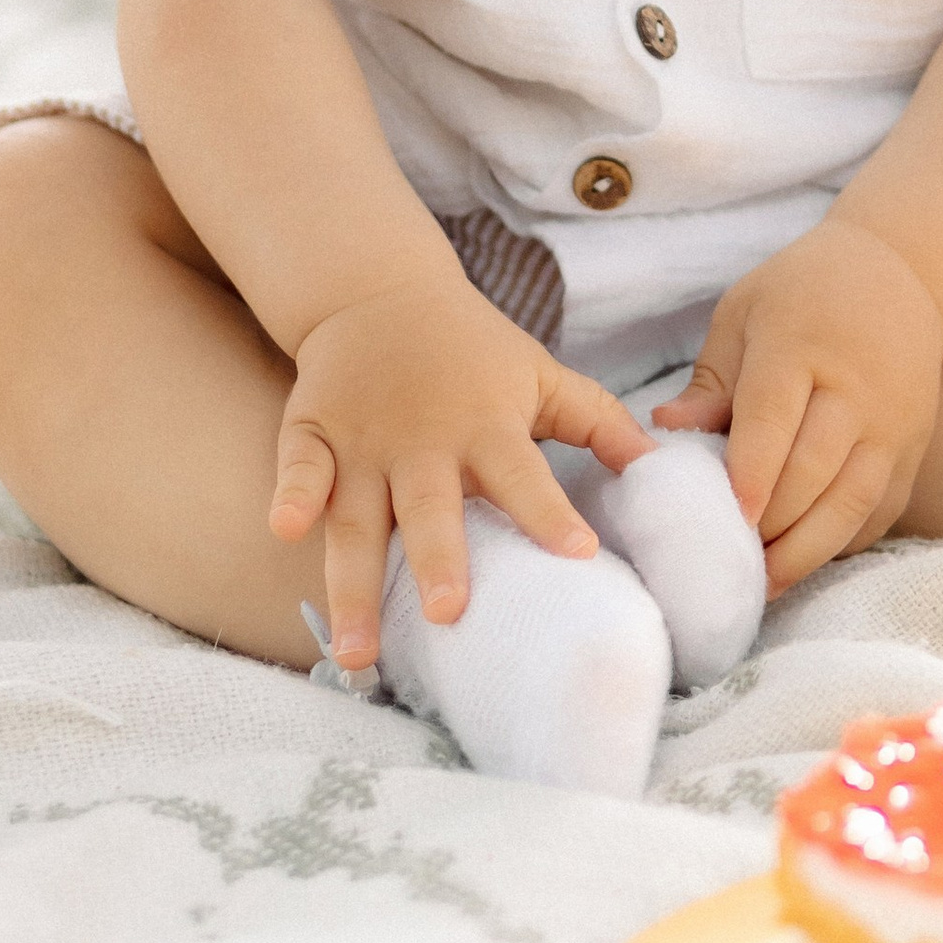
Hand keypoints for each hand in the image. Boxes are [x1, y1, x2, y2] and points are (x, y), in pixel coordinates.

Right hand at [269, 261, 650, 669]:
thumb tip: (660, 466)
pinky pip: (298, 467)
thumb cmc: (474, 350)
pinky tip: (283, 531)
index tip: (580, 554)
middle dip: (439, 560)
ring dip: (354, 582)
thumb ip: (597, 420)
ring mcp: (362, 440)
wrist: (380, 291)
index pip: (526, 475)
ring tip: (359, 651)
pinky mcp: (311, 429)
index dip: (550, 512)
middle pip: (431, 508)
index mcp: (487, 426)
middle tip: (450, 613)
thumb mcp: (541, 374)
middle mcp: (424, 440)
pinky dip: (289, 495)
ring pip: (357, 518)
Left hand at [653, 219, 942, 590]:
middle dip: (768, 525)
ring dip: (805, 551)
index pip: (773, 418)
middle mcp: (854, 391)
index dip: (748, 474)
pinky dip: (840, 544)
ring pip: (851, 503)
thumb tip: (664, 431)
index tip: (725, 519)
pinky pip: (878, 513)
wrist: (899, 276)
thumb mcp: (745, 315)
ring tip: (760, 583)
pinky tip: (804, 561)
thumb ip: (710, 381)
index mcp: (800, 346)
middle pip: (812, 471)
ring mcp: (892, 426)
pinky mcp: (912, 452)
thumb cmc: (802, 295)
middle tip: (724, 561)